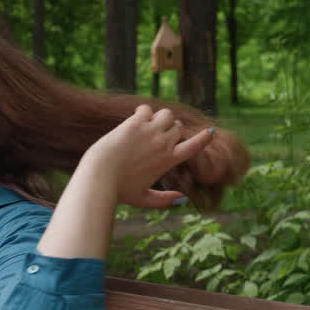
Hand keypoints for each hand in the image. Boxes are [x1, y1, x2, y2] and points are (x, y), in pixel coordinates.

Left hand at [89, 105, 214, 208]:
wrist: (99, 177)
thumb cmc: (119, 191)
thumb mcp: (143, 199)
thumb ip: (164, 200)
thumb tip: (183, 199)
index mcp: (168, 160)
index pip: (194, 146)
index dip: (204, 138)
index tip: (210, 132)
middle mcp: (163, 144)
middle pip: (177, 127)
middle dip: (169, 130)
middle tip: (154, 136)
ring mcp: (150, 132)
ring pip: (166, 114)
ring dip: (160, 117)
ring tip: (147, 125)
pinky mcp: (134, 123)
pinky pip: (146, 109)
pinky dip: (142, 112)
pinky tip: (134, 121)